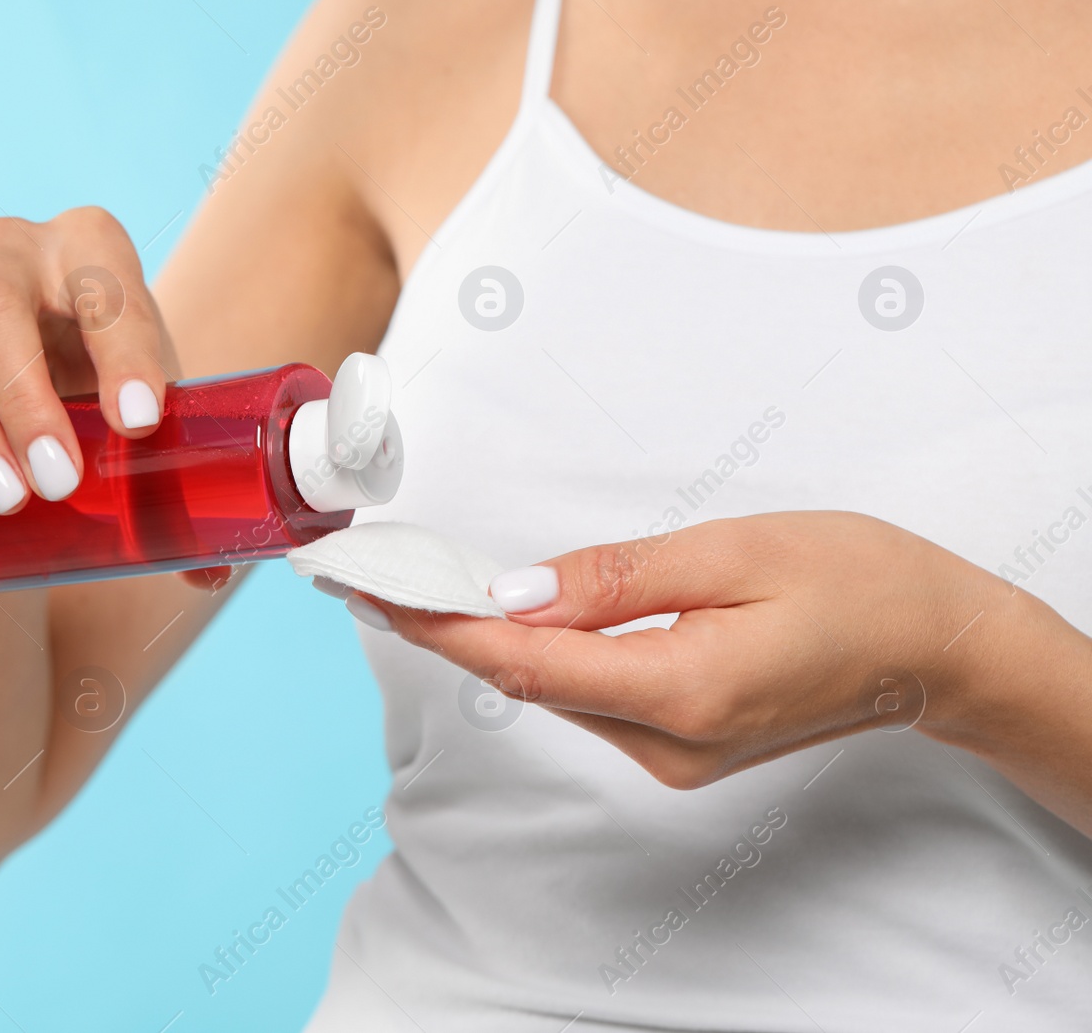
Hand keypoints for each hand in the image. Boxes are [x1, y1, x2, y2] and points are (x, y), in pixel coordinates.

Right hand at [0, 208, 178, 513]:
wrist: (44, 380)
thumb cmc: (109, 388)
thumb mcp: (156, 409)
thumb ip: (186, 482)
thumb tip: (210, 574)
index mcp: (92, 245)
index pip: (106, 285)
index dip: (123, 351)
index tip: (138, 422)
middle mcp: (10, 249)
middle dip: (26, 399)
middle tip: (59, 483)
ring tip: (8, 497)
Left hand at [358, 512, 1011, 788]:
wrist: (935, 647)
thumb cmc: (856, 582)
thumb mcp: (734, 551)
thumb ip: (616, 578)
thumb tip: (513, 594)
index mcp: (682, 691)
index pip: (524, 663)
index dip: (437, 627)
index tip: (371, 591)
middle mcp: (668, 743)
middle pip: (527, 682)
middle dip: (448, 628)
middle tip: (378, 573)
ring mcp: (673, 755)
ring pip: (553, 691)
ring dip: (489, 640)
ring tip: (426, 586)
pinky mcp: (680, 747)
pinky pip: (588, 696)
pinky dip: (541, 656)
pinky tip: (513, 617)